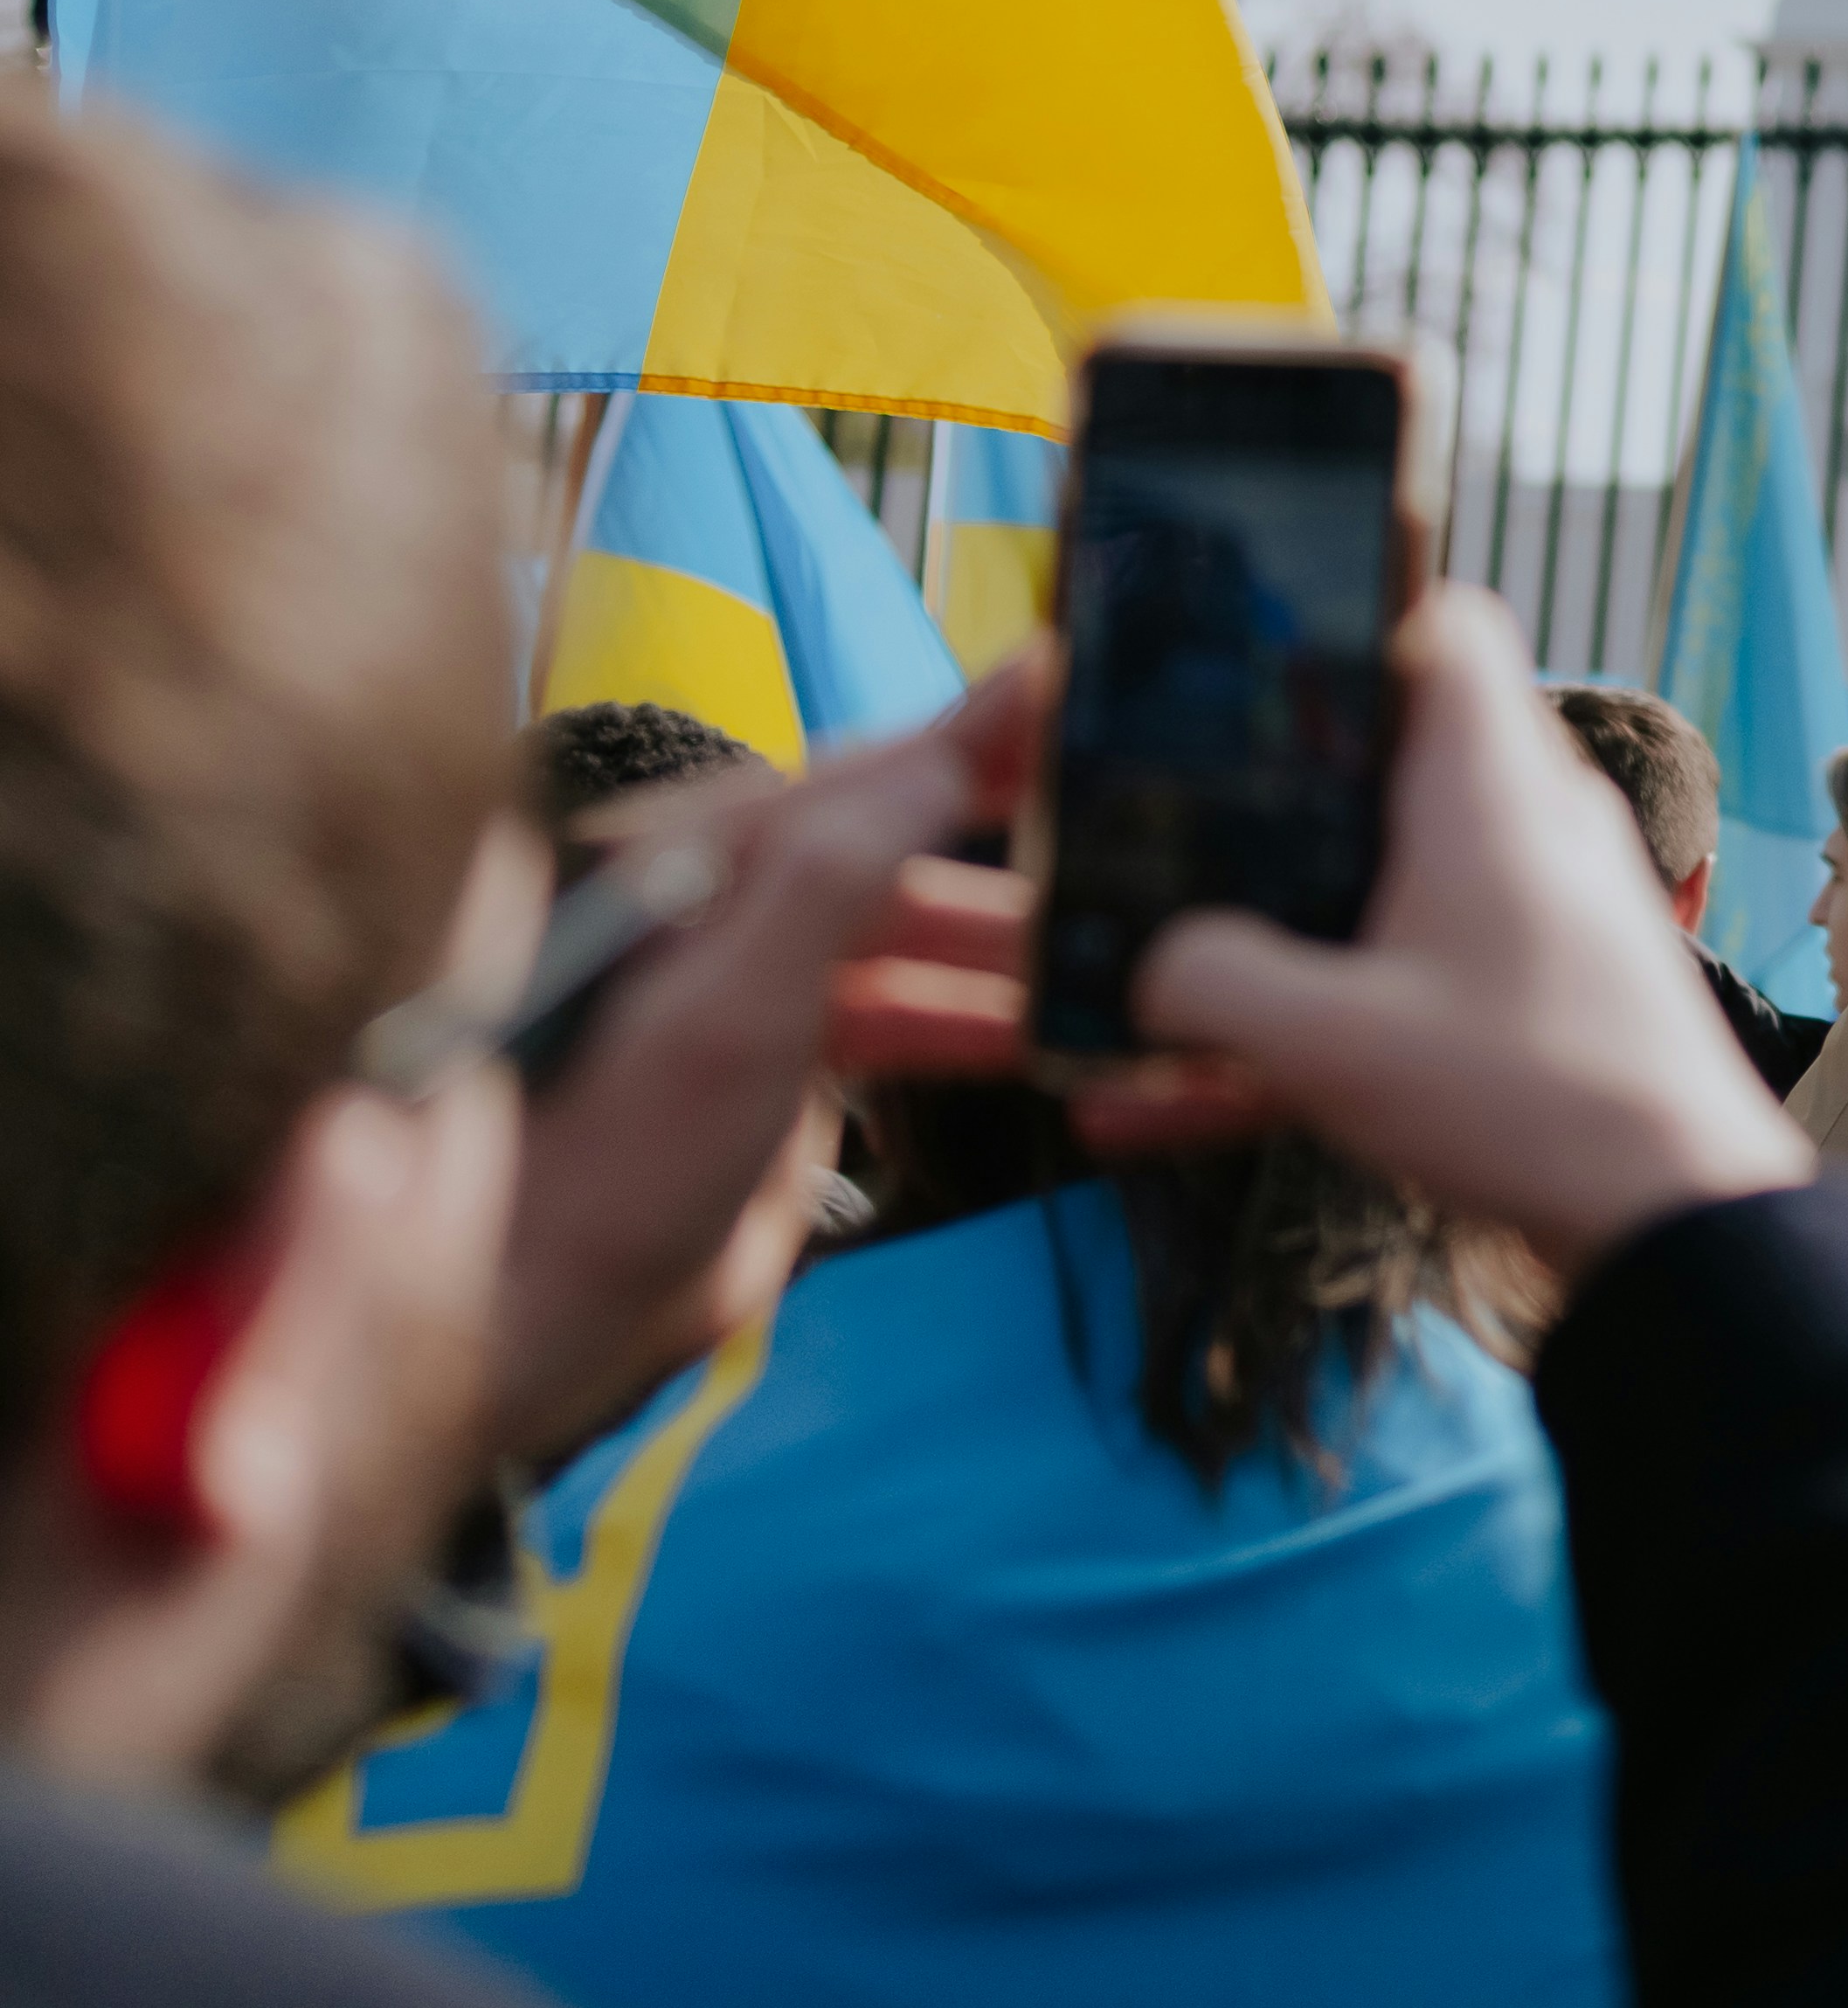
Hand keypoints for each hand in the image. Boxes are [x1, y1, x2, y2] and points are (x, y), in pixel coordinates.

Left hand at [486, 662, 1264, 1440]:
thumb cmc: (610, 1163)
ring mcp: (754, 982)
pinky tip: (1063, 1031)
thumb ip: (836, 871)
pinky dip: (982, 1016)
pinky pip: (905, 1009)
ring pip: (916, 932)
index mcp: (692, 858)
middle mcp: (724, 900)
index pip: (867, 771)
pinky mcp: (780, 1061)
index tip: (1082, 686)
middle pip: (905, 841)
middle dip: (1023, 840)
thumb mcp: (734, 1010)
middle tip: (1149, 827)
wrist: (537, 1321)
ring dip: (1018, 945)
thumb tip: (944, 748)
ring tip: (1132, 951)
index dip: (981, 733)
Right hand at [1134, 589, 1809, 1286]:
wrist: (1674, 1216)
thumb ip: (1214, 985)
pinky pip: (1413, 969)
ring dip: (1289, 922)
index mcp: (1491, 788)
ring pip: (1393, 874)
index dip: (1358, 619)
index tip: (1254, 662)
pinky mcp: (1544, 985)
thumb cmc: (1524, 1099)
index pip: (1450, 628)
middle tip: (1172, 827)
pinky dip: (1327, 1010)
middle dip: (1283, 790)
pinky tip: (1195, 1103)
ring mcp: (1546, 904)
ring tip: (1160, 975)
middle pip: (1398, 753)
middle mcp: (1531, 824)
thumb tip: (1143, 966)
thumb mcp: (1330, 1043)